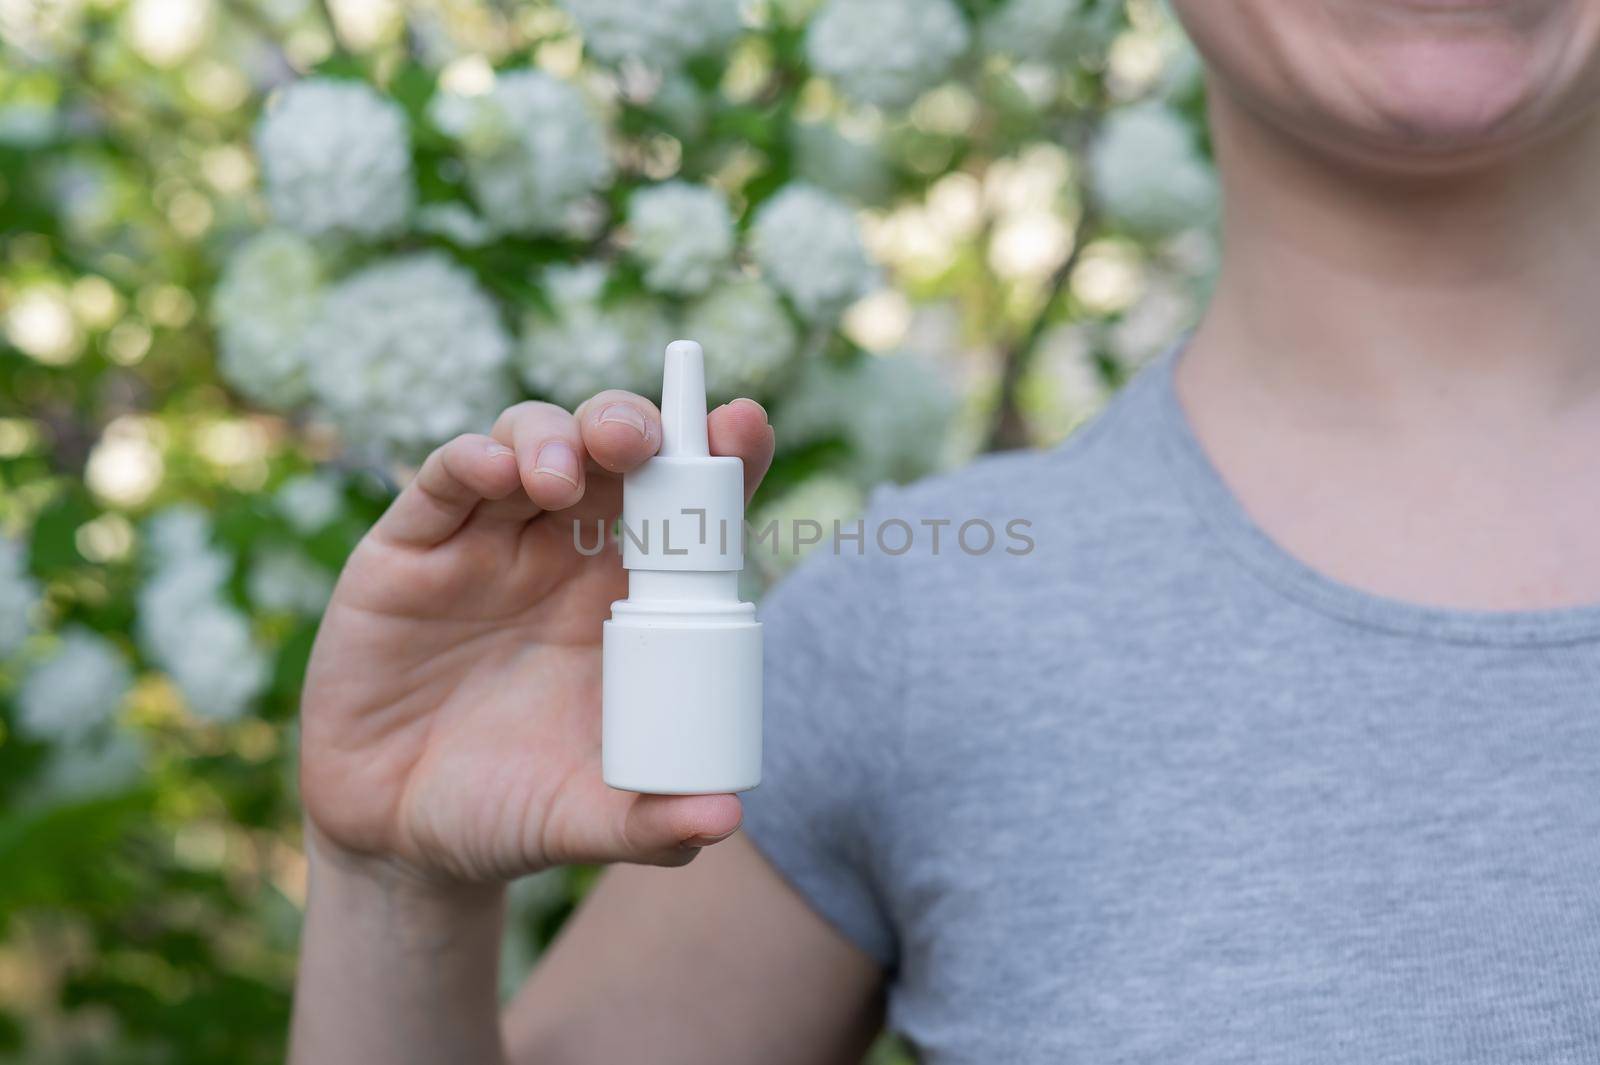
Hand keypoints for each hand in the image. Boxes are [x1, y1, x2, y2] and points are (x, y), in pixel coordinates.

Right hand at [298, 391, 774, 886]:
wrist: (400, 840)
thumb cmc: (510, 814)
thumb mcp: (587, 822)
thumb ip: (652, 824)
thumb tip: (725, 817)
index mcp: (629, 600)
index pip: (687, 509)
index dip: (718, 459)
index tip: (744, 425)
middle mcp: (565, 555)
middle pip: (611, 453)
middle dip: (635, 425)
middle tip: (642, 443)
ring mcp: (488, 544)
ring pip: (530, 443)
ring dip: (556, 436)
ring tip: (563, 476)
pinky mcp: (411, 550)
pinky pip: (444, 481)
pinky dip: (472, 460)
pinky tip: (494, 472)